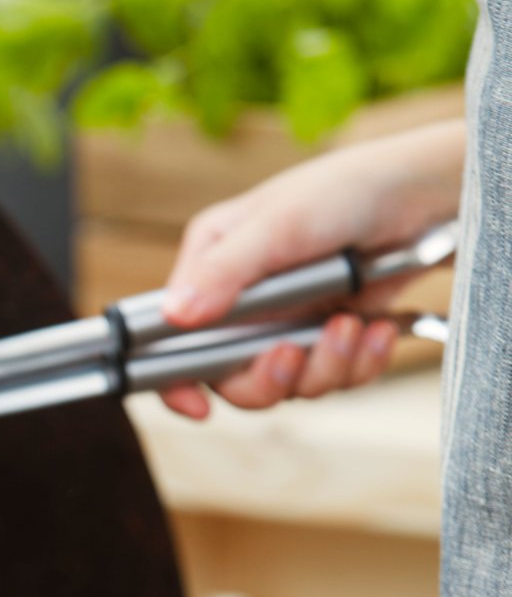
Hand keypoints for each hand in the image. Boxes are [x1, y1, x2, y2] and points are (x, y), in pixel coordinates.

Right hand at [159, 119, 464, 419]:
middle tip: (293, 354)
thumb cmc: (345, 191)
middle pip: (231, 379)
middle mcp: (241, 304)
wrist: (425, 199)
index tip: (199, 406)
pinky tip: (377, 329)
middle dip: (268, 377)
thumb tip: (174, 316)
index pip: (170, 339)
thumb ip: (224, 272)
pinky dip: (359, 362)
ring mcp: (286, 324)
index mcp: (210, 268)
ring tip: (351, 324)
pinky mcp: (328, 339)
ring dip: (325, 365)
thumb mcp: (279, 225)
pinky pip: (333, 380)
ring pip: (288, 386)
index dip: (176, 380)